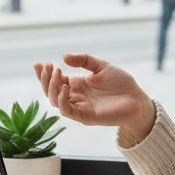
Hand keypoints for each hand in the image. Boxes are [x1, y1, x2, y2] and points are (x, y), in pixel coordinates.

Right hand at [34, 53, 155, 141]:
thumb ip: (84, 60)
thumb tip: (64, 57)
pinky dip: (62, 99)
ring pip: (55, 101)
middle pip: (51, 91)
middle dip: (45, 79)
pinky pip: (67, 110)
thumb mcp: (102, 66)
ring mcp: (79, 107)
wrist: (137, 99)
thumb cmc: (122, 83)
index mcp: (77, 84)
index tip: (38, 63)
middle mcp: (75, 96)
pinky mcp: (85, 117)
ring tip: (56, 72)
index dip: (44, 73)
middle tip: (47, 66)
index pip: (55, 80)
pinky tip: (66, 87)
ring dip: (52, 87)